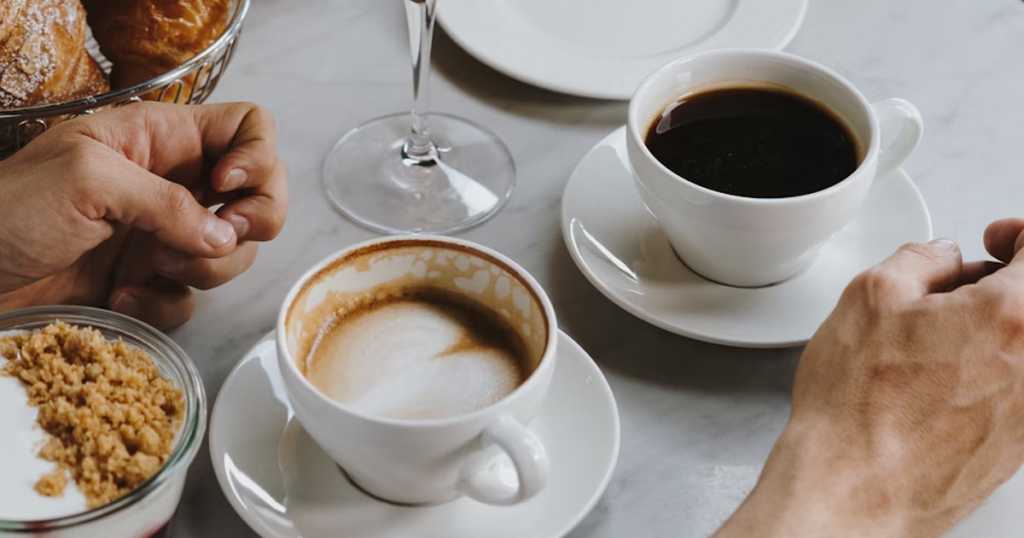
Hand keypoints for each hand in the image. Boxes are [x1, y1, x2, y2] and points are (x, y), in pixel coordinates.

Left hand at [0, 102, 287, 328]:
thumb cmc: (9, 209)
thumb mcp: (88, 180)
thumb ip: (167, 202)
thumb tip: (225, 236)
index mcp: (161, 140)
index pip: (247, 128)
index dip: (256, 156)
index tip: (224, 187)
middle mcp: (174, 184)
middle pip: (260, 194)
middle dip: (255, 219)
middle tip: (221, 235)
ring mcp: (165, 235)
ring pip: (234, 252)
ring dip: (205, 268)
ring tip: (149, 266)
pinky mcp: (149, 282)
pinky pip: (192, 298)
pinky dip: (163, 304)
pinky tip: (120, 298)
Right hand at [715, 220, 1023, 537]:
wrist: (853, 489)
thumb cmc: (857, 408)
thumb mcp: (869, 295)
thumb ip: (920, 258)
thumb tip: (940, 258)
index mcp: (1012, 317)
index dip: (1019, 235)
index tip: (998, 240)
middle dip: (1009, 282)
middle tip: (969, 283)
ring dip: (1000, 328)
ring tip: (943, 336)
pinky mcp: (1019, 445)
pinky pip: (1018, 388)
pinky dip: (994, 370)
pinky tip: (942, 379)